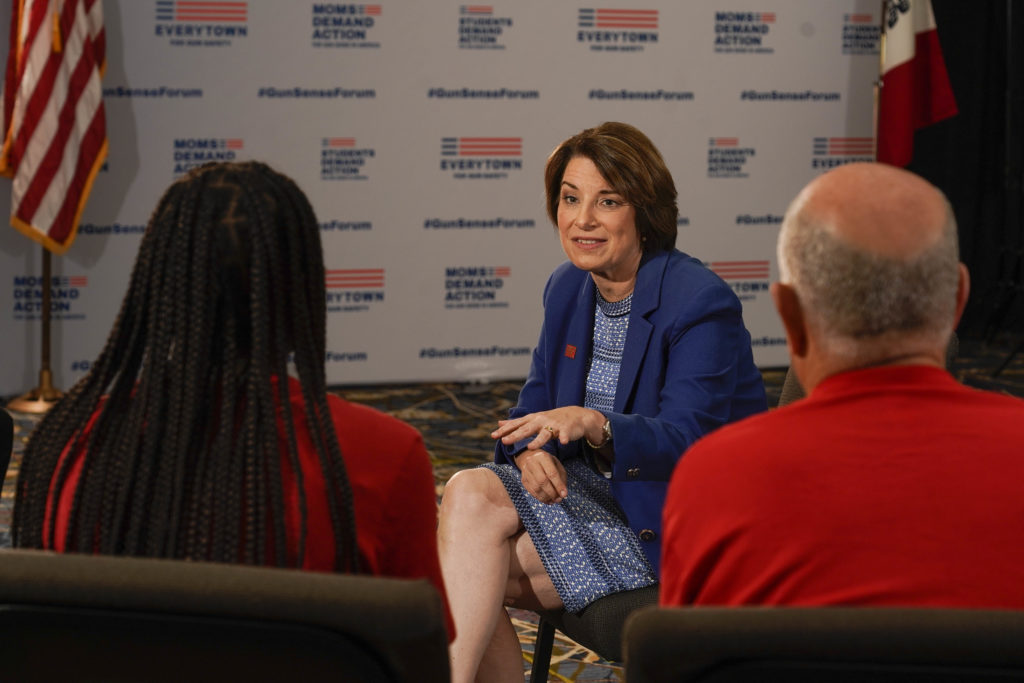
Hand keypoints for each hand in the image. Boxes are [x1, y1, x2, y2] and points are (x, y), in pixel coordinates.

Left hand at [491, 406, 605, 450]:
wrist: (575, 416)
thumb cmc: (551, 419)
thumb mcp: (532, 419)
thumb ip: (516, 422)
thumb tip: (498, 423)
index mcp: (532, 419)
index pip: (516, 425)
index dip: (505, 430)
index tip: (493, 436)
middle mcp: (541, 421)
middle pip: (527, 429)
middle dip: (516, 435)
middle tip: (504, 441)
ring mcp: (554, 425)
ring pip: (545, 434)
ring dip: (538, 441)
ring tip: (530, 447)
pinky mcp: (567, 429)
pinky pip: (565, 435)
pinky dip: (565, 438)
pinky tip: (564, 442)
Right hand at [514, 449, 567, 503]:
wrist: (530, 457)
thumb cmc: (547, 462)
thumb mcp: (557, 465)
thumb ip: (561, 478)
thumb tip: (562, 494)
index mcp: (543, 457)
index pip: (551, 473)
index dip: (558, 485)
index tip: (564, 494)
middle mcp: (532, 463)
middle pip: (542, 481)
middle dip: (552, 493)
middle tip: (559, 499)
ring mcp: (526, 471)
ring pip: (536, 488)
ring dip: (546, 497)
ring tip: (554, 501)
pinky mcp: (523, 480)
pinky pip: (531, 491)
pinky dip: (540, 498)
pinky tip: (547, 500)